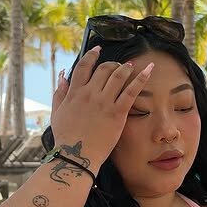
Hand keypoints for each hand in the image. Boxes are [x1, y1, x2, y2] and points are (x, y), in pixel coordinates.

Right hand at [49, 48, 153, 168]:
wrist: (76, 155)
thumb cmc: (66, 137)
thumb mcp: (57, 112)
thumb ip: (59, 92)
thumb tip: (63, 74)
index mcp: (75, 93)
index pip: (84, 66)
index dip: (91, 55)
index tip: (97, 50)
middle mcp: (90, 94)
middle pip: (104, 68)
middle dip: (112, 64)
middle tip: (117, 66)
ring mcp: (104, 102)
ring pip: (118, 75)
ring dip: (126, 67)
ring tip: (130, 66)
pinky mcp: (117, 112)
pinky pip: (132, 90)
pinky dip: (142, 77)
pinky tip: (149, 69)